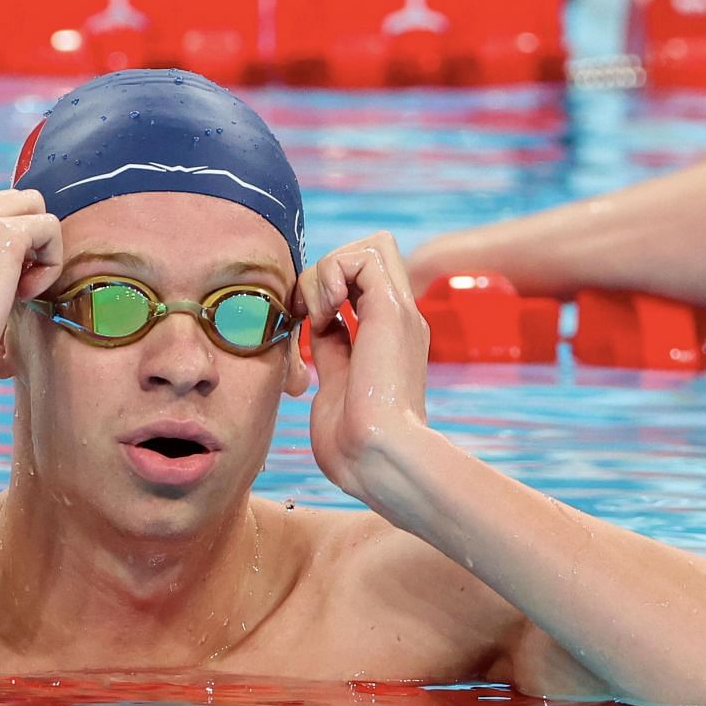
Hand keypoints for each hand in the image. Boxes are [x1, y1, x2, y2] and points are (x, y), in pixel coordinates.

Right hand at [0, 189, 61, 390]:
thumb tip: (15, 252)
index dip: (1, 246)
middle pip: (13, 201)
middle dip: (22, 242)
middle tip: (7, 288)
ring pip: (34, 208)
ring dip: (37, 250)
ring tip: (16, 291)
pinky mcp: (1, 234)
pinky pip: (50, 228)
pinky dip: (50, 264)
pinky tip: (24, 295)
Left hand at [297, 232, 430, 505]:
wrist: (379, 460)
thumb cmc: (354, 447)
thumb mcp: (335, 387)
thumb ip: (332, 354)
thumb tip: (319, 329)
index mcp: (388, 338)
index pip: (361, 283)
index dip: (326, 289)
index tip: (305, 324)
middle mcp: (399, 319)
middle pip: (369, 255)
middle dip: (325, 273)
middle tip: (306, 315)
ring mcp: (400, 312)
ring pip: (369, 245)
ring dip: (326, 272)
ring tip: (317, 316)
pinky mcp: (391, 311)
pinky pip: (362, 256)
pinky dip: (331, 275)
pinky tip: (322, 315)